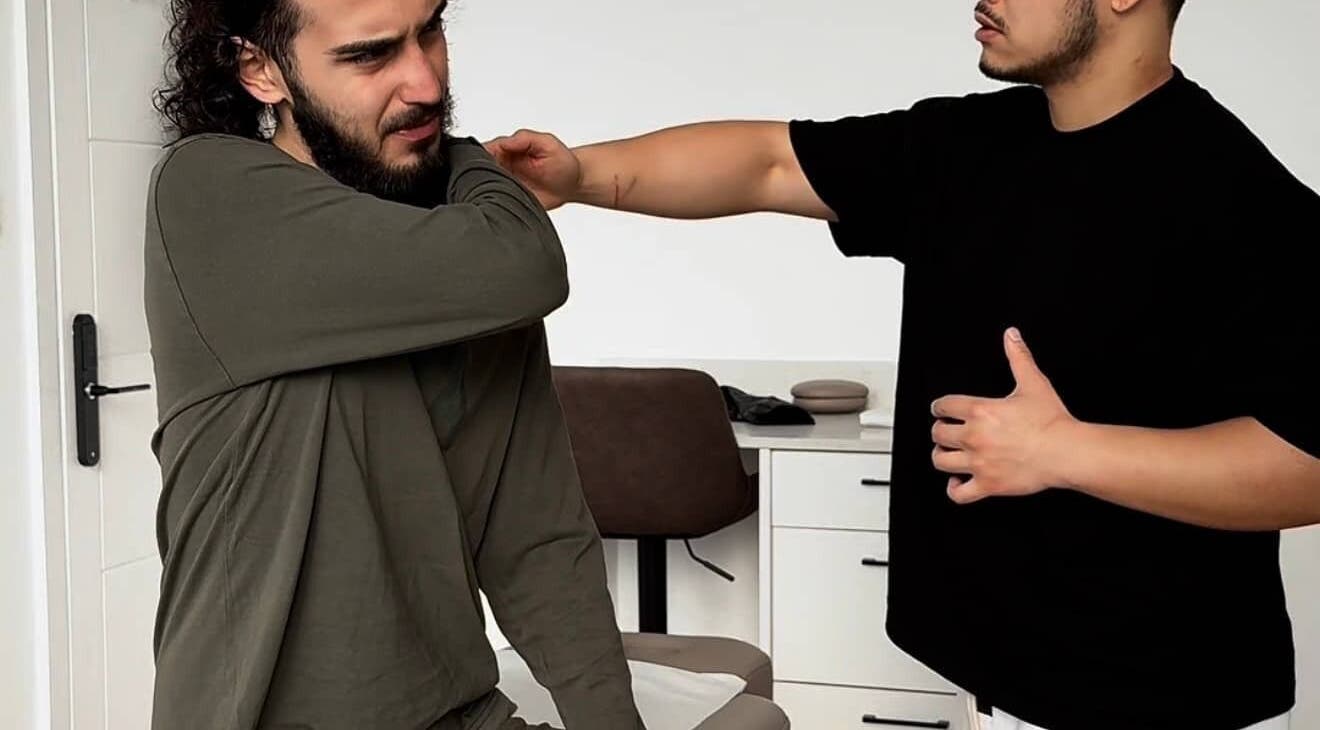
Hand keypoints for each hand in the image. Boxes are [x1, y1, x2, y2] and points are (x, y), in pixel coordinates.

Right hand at [484, 129, 580, 210]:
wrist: (574, 184)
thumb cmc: (563, 162)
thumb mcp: (547, 143)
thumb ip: (525, 139)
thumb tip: (504, 141)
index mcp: (507, 149)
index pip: (484, 150)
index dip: (480, 157)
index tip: (484, 164)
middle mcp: (503, 166)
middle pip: (478, 170)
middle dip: (478, 176)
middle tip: (490, 181)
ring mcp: (505, 183)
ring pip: (483, 187)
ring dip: (485, 190)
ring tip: (498, 192)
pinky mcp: (511, 199)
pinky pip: (496, 202)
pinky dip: (494, 203)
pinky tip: (501, 202)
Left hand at [930, 328, 1078, 503]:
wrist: (1066, 451)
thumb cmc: (1052, 421)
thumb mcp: (1033, 383)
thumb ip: (1018, 357)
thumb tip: (1012, 336)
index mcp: (980, 411)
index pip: (943, 406)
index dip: (940, 407)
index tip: (941, 410)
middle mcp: (974, 437)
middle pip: (937, 433)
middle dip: (940, 431)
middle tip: (946, 431)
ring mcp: (978, 462)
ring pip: (941, 461)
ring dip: (941, 456)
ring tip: (947, 453)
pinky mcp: (988, 484)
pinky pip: (959, 493)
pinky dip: (954, 488)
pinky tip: (957, 482)